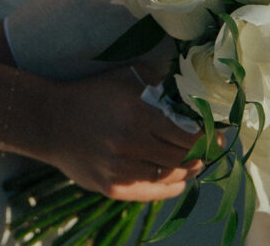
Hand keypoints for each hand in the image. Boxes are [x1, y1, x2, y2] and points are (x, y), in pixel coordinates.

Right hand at [44, 68, 202, 200]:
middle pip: (181, 158)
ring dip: (188, 171)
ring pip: (169, 178)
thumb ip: (157, 81)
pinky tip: (179, 180)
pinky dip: (171, 187)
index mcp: (136, 114)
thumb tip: (188, 89)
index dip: (207, 138)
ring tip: (196, 162)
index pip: (186, 135)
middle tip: (211, 148)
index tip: (219, 134)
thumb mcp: (124, 77)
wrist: (50, 121)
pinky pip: (151, 192)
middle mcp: (130, 144)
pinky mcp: (112, 188)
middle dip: (201, 154)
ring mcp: (120, 170)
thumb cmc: (92, 94)